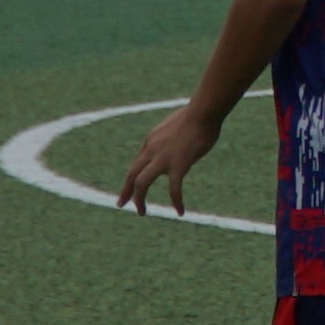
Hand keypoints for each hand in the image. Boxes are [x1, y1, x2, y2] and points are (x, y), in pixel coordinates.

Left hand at [118, 98, 224, 213]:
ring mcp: (163, 158)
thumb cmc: (195, 115)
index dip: (132, 178)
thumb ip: (171, 138)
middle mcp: (152, 150)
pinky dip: (176, 202)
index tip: (131, 187)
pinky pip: (174, 189)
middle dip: (125, 191)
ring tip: (141, 212)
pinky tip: (180, 212)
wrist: (203, 112)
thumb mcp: (175, 126)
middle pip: (131, 175)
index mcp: (151, 140)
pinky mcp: (178, 165)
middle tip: (121, 204)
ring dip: (139, 200)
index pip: (137, 163)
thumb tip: (178, 146)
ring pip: (141, 184)